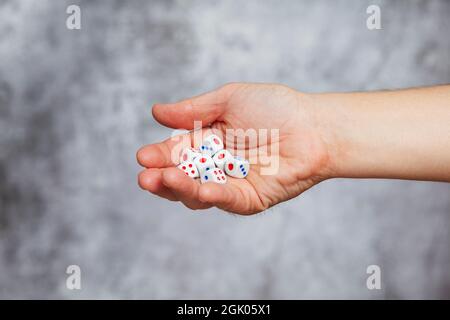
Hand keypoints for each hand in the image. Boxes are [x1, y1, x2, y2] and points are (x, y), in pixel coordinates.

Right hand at [137, 83, 331, 213]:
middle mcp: (215, 165)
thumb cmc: (275, 107)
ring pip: (197, 193)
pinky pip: (227, 199)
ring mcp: (231, 183)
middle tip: (146, 177)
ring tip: (166, 179)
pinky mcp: (250, 198)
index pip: (176, 152)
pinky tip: (200, 189)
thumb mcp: (229, 99)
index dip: (159, 155)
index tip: (143, 156)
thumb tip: (156, 112)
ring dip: (180, 189)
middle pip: (181, 177)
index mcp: (207, 141)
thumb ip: (194, 110)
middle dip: (161, 178)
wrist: (313, 125)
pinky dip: (213, 195)